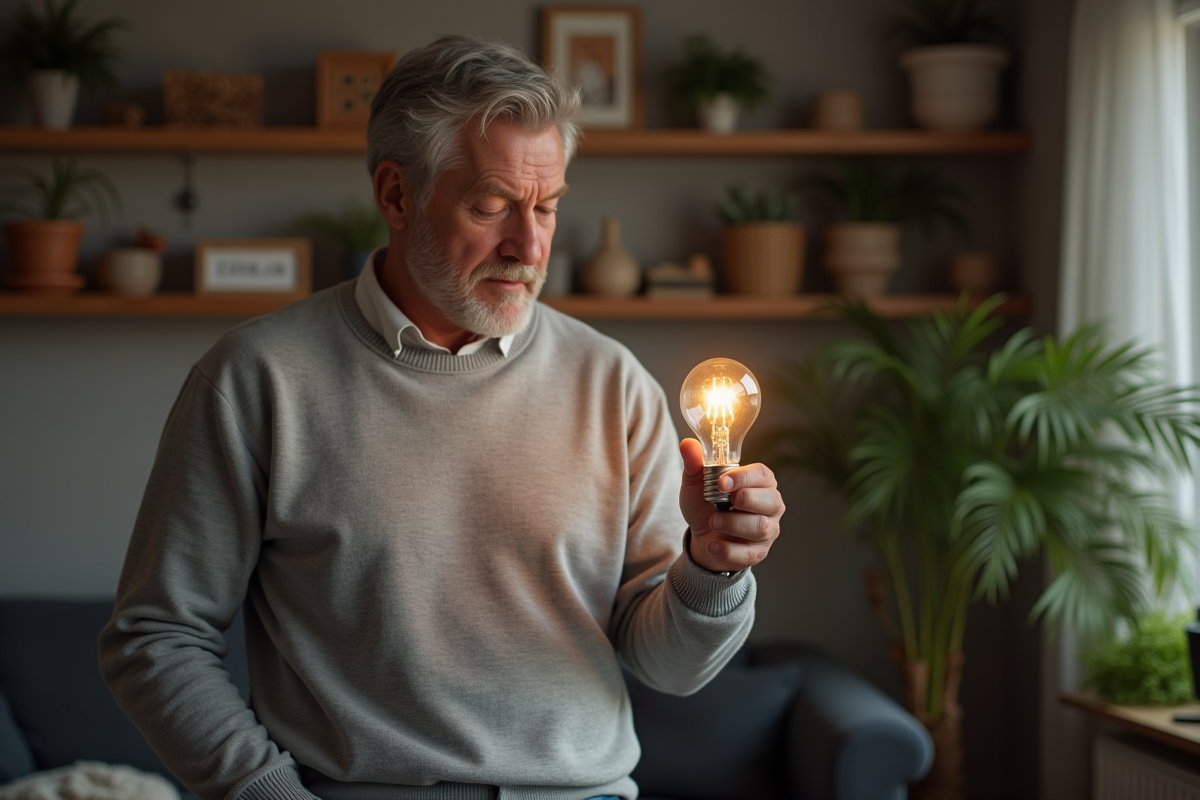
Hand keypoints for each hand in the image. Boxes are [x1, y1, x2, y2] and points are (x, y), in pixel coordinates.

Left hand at [678, 438, 784, 573]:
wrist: (702, 538)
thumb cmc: (706, 505)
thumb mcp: (697, 485)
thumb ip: (694, 465)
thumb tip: (688, 444)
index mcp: (760, 482)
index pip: (763, 475)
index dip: (744, 477)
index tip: (722, 482)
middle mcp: (770, 505)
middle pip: (771, 500)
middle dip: (747, 500)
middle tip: (724, 502)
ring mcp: (768, 530)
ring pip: (761, 527)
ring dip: (733, 524)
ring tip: (713, 521)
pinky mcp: (758, 552)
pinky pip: (749, 553)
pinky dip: (728, 549)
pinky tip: (712, 544)